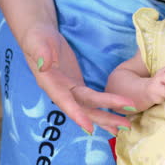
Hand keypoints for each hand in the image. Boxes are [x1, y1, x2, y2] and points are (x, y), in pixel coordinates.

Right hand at [21, 23, 135, 135]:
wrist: (41, 36)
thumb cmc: (38, 37)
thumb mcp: (38, 42)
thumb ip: (41, 53)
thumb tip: (43, 65)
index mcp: (51, 84)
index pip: (65, 102)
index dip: (77, 115)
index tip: (90, 129)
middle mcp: (61, 92)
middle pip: (85, 108)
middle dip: (105, 117)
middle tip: (126, 125)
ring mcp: (70, 91)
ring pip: (91, 108)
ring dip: (108, 117)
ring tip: (127, 126)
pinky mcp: (78, 87)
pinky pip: (93, 101)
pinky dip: (105, 109)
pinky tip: (117, 117)